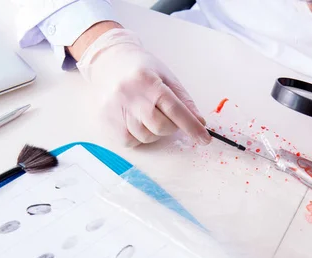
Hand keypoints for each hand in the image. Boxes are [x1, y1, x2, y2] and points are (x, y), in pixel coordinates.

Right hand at [76, 28, 209, 146]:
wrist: (108, 61)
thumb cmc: (141, 69)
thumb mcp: (166, 77)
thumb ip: (184, 100)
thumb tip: (199, 122)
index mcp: (147, 81)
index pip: (174, 108)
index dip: (191, 126)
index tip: (204, 139)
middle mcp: (130, 95)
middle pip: (160, 126)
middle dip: (170, 127)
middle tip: (167, 116)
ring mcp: (116, 109)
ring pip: (146, 136)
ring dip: (154, 131)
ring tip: (148, 114)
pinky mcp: (107, 122)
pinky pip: (131, 141)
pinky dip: (138, 136)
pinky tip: (135, 120)